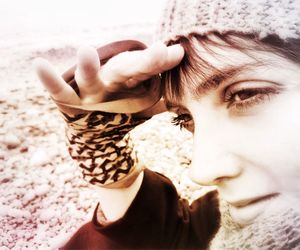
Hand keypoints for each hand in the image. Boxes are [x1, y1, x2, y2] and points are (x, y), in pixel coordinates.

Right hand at [34, 41, 183, 115]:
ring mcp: (88, 89)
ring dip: (88, 66)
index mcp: (130, 80)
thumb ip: (167, 97)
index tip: (178, 53)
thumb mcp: (147, 102)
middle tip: (159, 51)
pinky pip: (57, 90)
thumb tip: (193, 98)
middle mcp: (110, 80)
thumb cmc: (125, 108)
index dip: (161, 63)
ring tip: (85, 51)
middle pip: (126, 70)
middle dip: (141, 62)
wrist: (97, 130)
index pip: (148, 70)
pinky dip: (48, 80)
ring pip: (89, 77)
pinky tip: (38, 65)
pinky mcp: (68, 99)